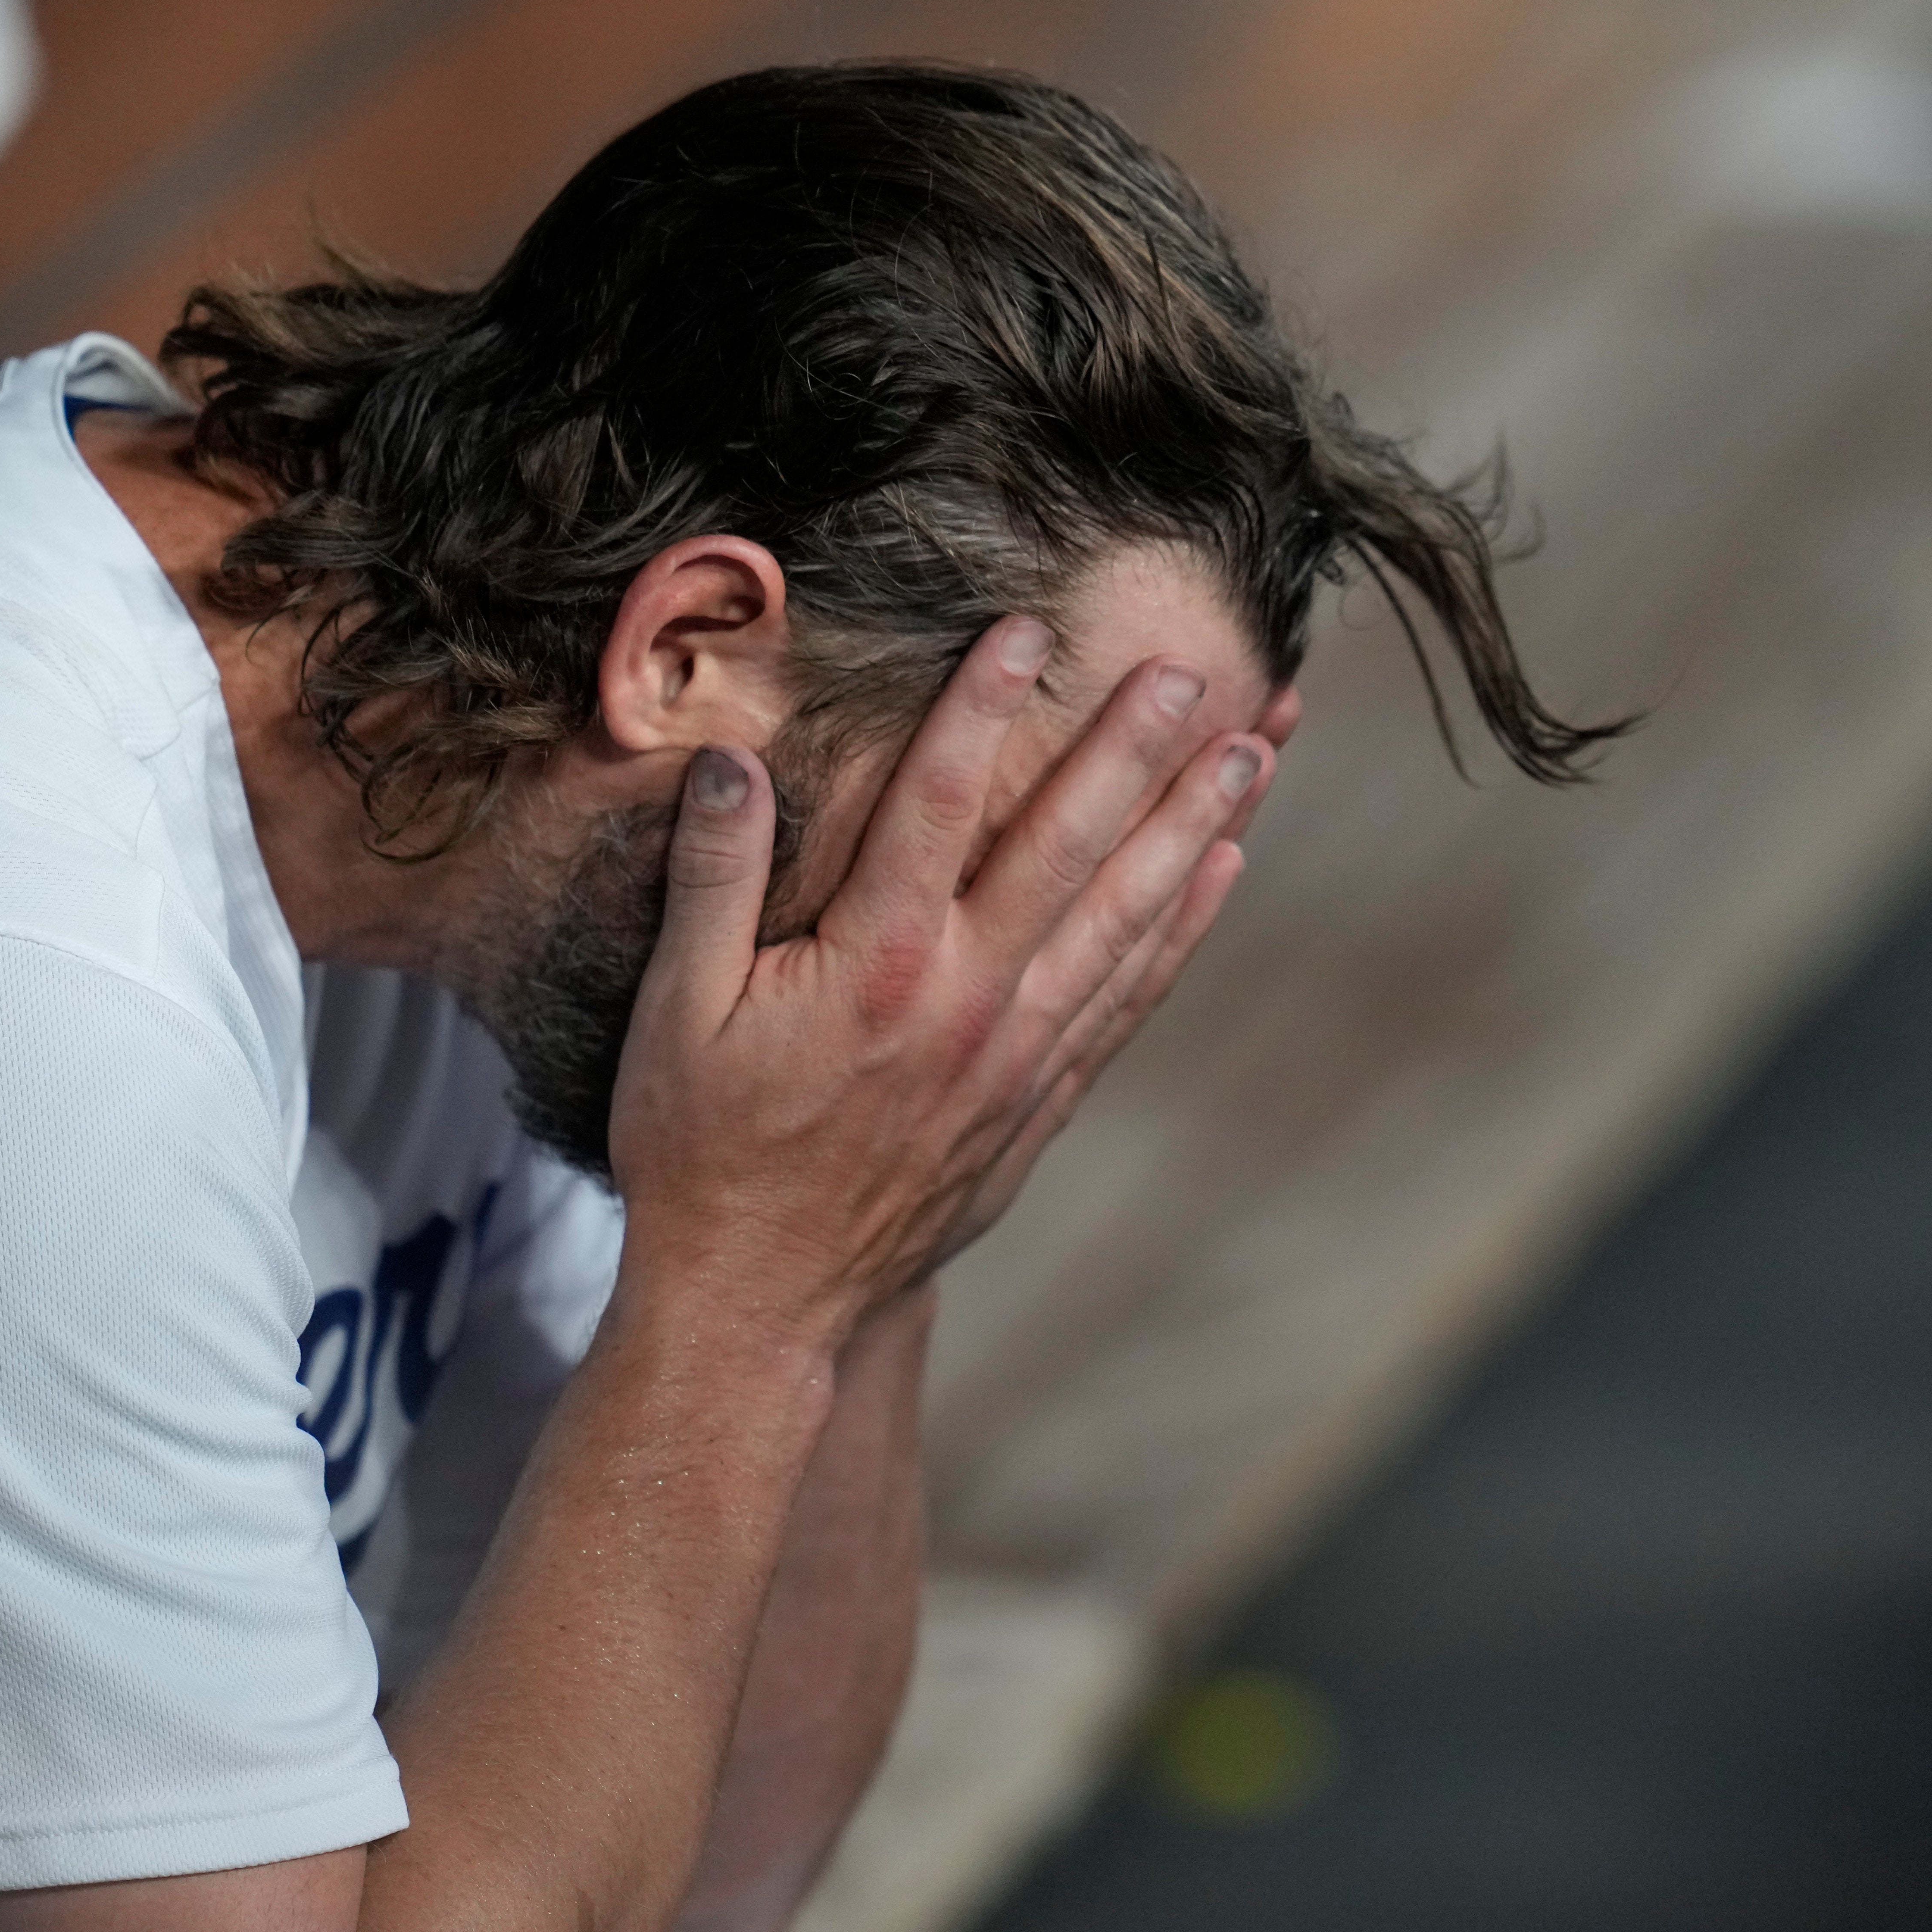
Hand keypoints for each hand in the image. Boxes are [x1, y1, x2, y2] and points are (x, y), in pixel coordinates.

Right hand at [606, 620, 1272, 1339]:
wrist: (763, 1303)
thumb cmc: (703, 1153)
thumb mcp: (675, 1015)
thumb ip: (709, 882)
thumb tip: (731, 762)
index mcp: (875, 967)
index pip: (940, 805)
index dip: (983, 708)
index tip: (1030, 629)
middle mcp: (968, 1001)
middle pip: (1067, 848)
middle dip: (1135, 751)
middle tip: (1199, 670)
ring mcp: (1017, 1054)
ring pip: (1127, 916)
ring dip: (1194, 827)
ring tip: (1256, 749)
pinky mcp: (1040, 1099)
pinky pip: (1131, 995)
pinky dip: (1182, 929)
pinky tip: (1222, 867)